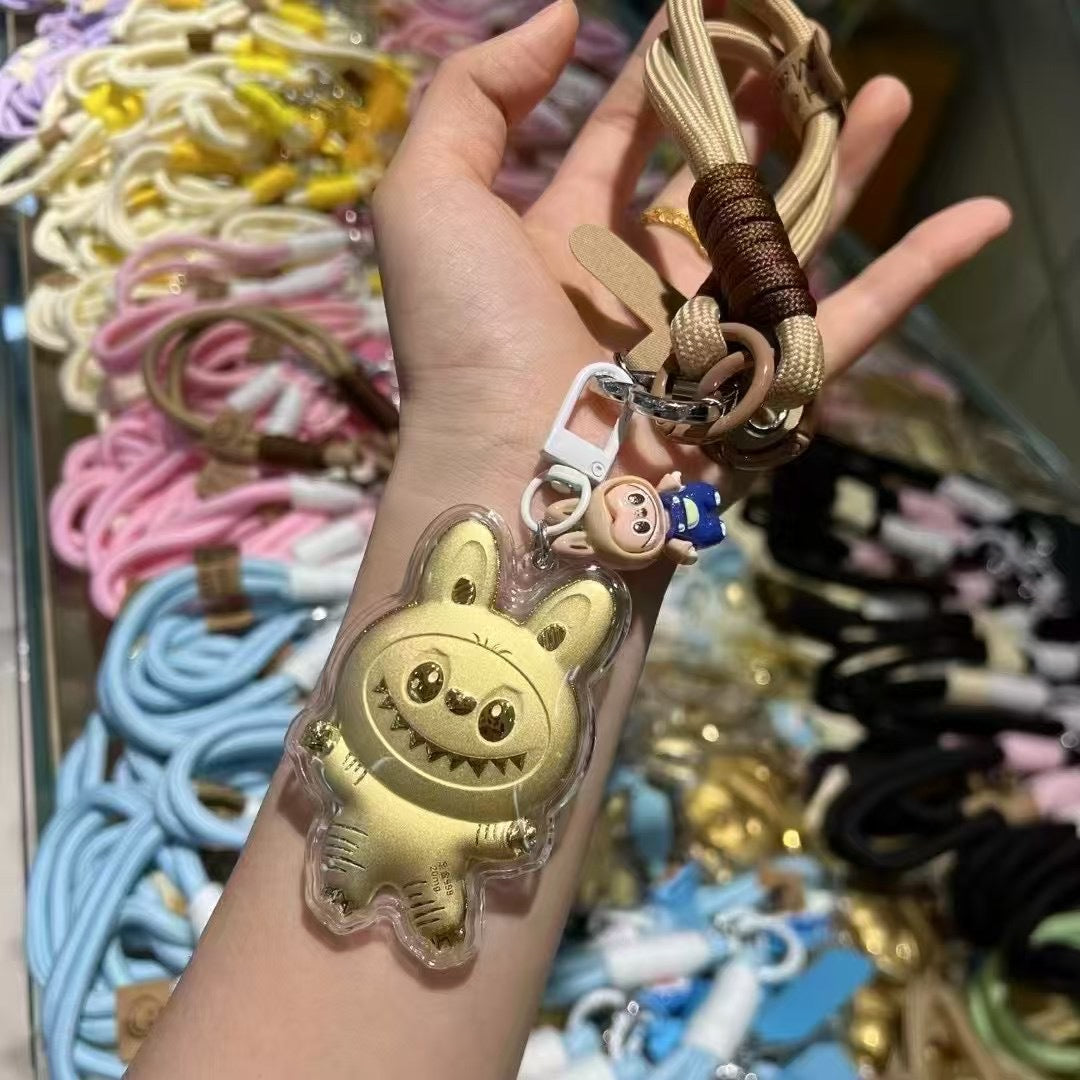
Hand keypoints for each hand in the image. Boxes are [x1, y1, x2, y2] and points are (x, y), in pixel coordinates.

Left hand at [373, 0, 1009, 497]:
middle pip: (709, 185)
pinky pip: (853, 321)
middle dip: (752, 116)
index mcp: (558, 247)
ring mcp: (703, 339)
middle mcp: (633, 290)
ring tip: (888, 92)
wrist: (519, 478)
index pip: (615, 145)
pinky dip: (918, 274)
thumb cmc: (466, 340)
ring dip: (842, 167)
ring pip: (789, 238)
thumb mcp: (428, 197)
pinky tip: (977, 216)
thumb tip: (563, 17)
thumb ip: (474, 97)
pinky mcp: (764, 384)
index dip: (651, 80)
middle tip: (799, 46)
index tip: (697, 16)